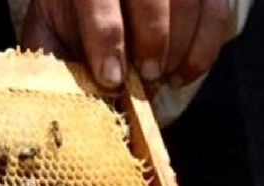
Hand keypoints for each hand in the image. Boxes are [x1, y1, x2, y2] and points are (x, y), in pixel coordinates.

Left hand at [22, 0, 231, 90]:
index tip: (112, 79)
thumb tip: (61, 98)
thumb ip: (50, 57)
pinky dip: (204, 50)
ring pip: (188, 1)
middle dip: (152, 41)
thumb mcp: (48, 32)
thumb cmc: (72, 21)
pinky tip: (181, 75)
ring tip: (161, 77)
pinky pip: (216, 14)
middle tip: (146, 78)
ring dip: (179, 47)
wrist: (100, 5)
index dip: (107, 36)